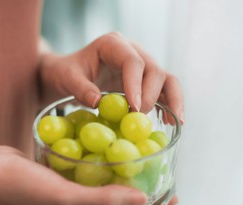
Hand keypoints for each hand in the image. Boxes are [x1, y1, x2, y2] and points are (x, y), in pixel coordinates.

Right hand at [0, 147, 175, 204]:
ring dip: (129, 199)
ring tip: (150, 186)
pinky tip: (120, 173)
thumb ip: (104, 201)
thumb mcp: (63, 197)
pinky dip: (109, 187)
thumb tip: (142, 200)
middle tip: (166, 197)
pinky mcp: (62, 197)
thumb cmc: (18, 188)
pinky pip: (93, 196)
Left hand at [40, 32, 183, 123]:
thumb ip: (80, 88)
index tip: (134, 108)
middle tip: (139, 118)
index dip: (136, 85)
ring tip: (175, 121)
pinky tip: (169, 121)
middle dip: (150, 96)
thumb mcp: (66, 78)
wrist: (69, 73)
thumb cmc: (67, 72)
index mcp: (113, 44)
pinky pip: (163, 90)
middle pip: (153, 70)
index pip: (132, 61)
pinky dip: (169, 105)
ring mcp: (141, 65)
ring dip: (172, 100)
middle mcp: (132, 51)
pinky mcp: (144, 81)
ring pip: (166, 79)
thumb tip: (99, 102)